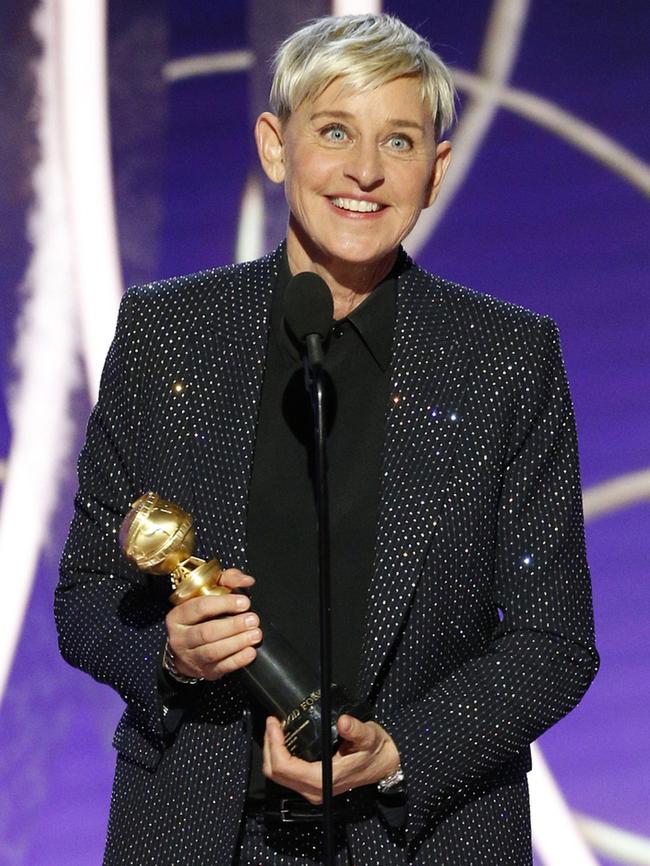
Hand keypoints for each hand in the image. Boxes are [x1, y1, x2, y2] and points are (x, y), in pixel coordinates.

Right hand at [164, 569, 260, 679]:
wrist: (187, 648)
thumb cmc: (201, 615)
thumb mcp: (208, 592)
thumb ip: (227, 580)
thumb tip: (246, 581)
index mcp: (178, 615)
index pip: (199, 607)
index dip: (224, 604)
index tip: (244, 603)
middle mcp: (180, 637)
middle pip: (206, 632)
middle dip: (233, 626)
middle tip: (253, 620)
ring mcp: (191, 657)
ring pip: (213, 651)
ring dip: (237, 643)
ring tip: (255, 635)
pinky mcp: (204, 671)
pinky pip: (221, 667)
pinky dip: (238, 660)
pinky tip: (250, 652)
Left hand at [262, 714, 400, 803]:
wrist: (384, 766)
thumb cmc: (375, 751)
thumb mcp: (369, 736)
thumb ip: (356, 730)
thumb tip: (343, 722)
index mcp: (323, 779)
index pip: (285, 767)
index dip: (274, 744)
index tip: (274, 723)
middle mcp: (315, 790)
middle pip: (276, 773)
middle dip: (269, 746)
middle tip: (272, 722)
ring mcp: (313, 791)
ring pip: (278, 777)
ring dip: (272, 752)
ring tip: (276, 728)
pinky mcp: (313, 786)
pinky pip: (287, 776)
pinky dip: (280, 757)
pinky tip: (285, 740)